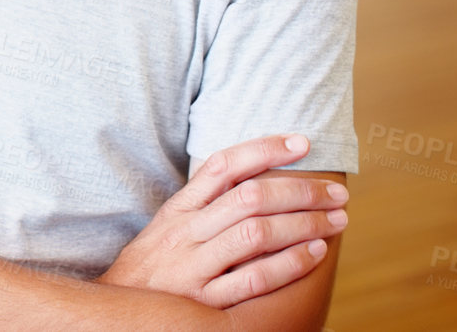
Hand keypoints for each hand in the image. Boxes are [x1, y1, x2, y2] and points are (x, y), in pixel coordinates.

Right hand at [99, 134, 348, 307]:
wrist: (118, 315)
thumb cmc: (152, 268)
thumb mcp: (168, 228)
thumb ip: (203, 206)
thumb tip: (253, 179)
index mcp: (179, 210)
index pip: (223, 165)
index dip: (264, 149)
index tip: (302, 142)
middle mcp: (186, 232)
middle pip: (249, 197)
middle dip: (300, 190)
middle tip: (337, 192)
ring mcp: (194, 266)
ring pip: (256, 234)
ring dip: (304, 224)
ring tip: (337, 220)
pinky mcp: (205, 302)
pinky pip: (254, 279)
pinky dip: (289, 263)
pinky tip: (315, 253)